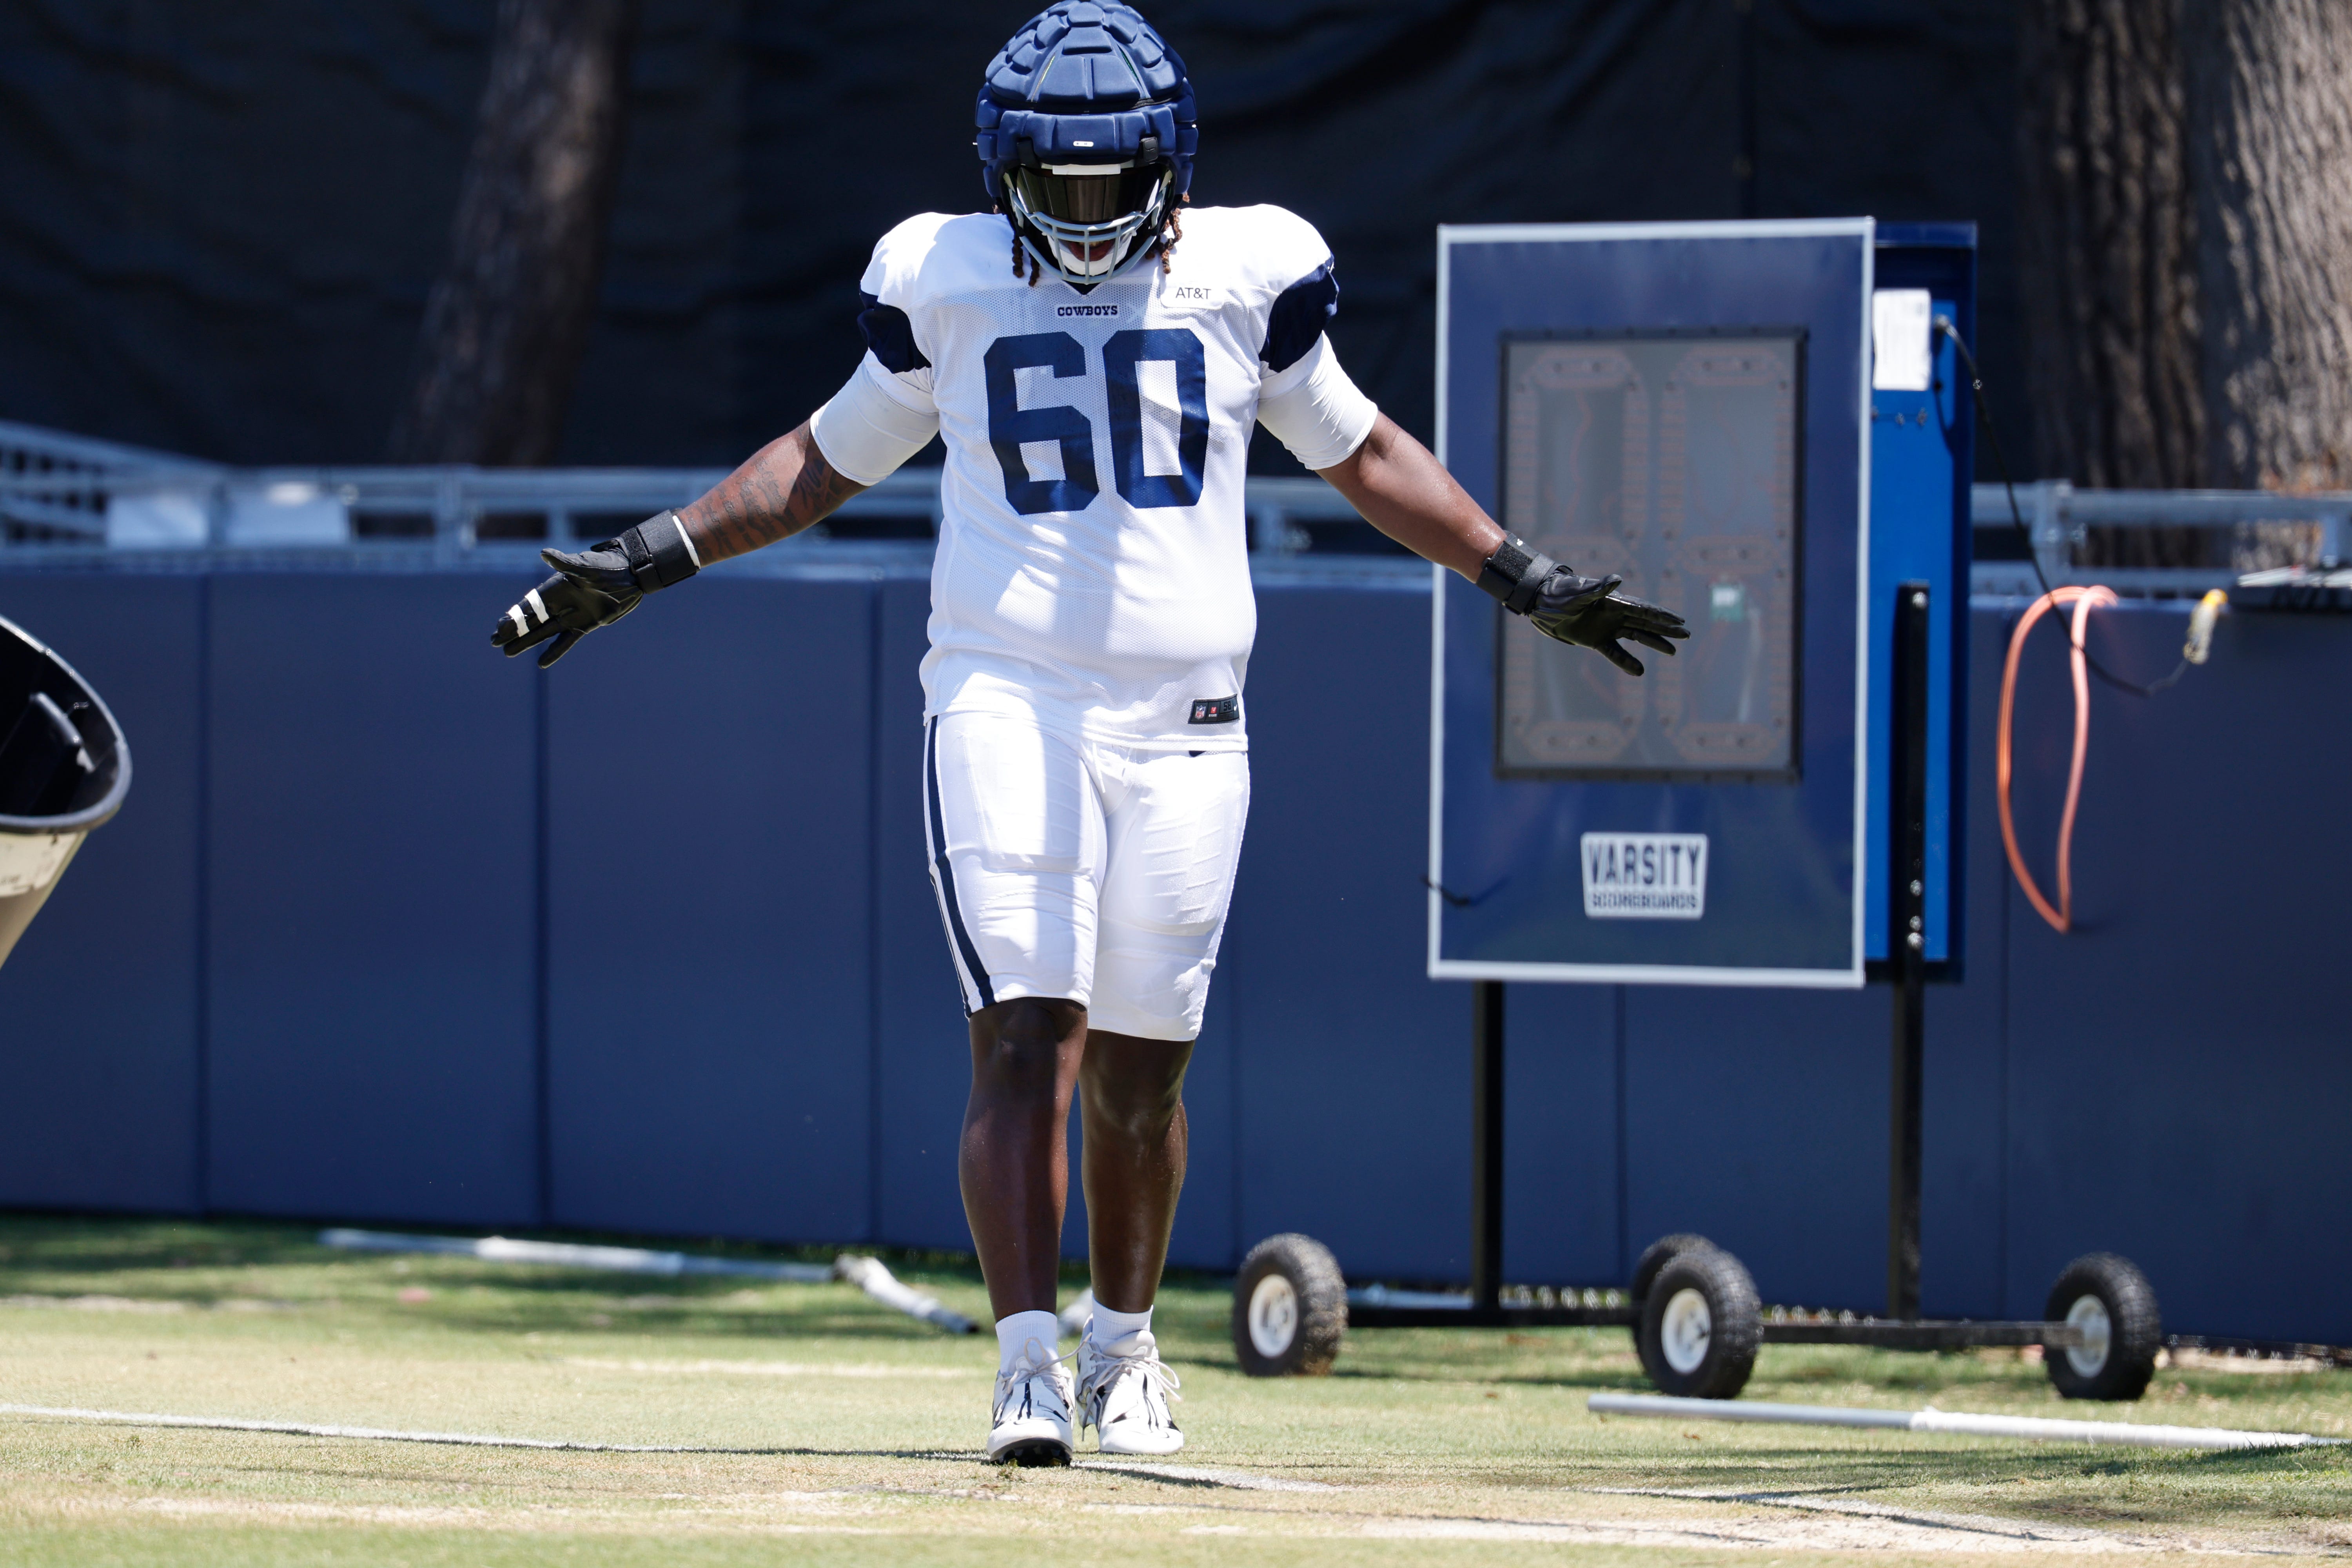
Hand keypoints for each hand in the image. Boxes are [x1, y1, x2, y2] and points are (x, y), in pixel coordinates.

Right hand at [490, 545, 641, 668]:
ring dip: (526, 642)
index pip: (529, 606)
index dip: (514, 617)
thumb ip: (564, 563)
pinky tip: (542, 663)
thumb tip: (544, 553)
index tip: (500, 628)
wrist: (630, 575)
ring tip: (507, 652)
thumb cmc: (607, 566)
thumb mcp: (585, 566)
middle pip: (531, 621)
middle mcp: (559, 602)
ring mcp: (571, 615)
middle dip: (514, 631)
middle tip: (494, 641)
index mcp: (555, 588)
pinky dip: (555, 651)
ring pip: (543, 633)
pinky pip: (566, 641)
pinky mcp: (584, 625)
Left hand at [1525, 569, 1689, 676]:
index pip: (1644, 610)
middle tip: (1687, 634)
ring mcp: (1607, 627)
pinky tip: (1639, 671)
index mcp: (1616, 602)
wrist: (1543, 604)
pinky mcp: (1596, 640)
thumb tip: (1618, 579)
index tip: (1680, 621)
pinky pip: (1615, 652)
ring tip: (1673, 651)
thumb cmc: (1562, 594)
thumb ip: (1599, 589)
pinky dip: (1626, 662)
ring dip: (1654, 643)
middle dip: (1667, 629)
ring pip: (1637, 636)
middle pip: (1647, 623)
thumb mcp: (1581, 592)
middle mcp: (1616, 614)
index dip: (1663, 616)